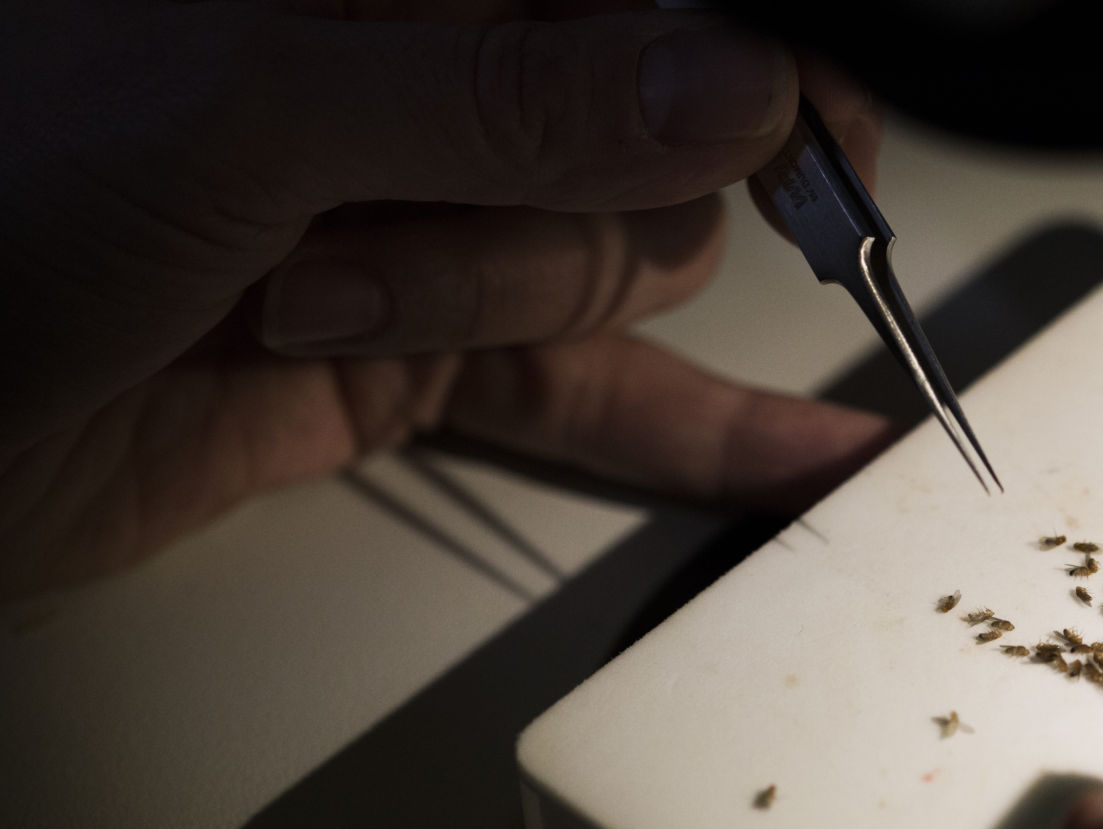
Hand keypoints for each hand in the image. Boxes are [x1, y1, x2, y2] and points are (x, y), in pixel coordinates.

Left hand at [0, 1, 889, 597]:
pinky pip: (591, 381)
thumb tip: (730, 84)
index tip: (804, 128)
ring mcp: (423, 207)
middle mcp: (419, 69)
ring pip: (611, 253)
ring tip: (309, 303)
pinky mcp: (417, 346)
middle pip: (648, 121)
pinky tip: (804, 450)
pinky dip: (695, 430)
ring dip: (485, 300)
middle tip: (432, 219)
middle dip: (549, 196)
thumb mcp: (243, 113)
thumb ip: (506, 99)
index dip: (727, 49)